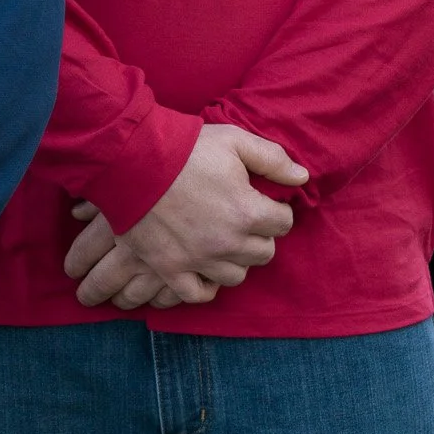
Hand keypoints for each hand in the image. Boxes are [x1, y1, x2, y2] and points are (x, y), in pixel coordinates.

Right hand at [66, 124, 307, 307]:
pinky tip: (204, 268)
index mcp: (248, 211)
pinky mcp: (170, 268)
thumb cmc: (185, 147)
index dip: (275, 209)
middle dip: (258, 235)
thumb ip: (272, 159)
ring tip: (222, 240)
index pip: (283, 222)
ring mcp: (199, 259)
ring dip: (235, 259)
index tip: (260, 200)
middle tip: (241, 217)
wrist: (131, 159)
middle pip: (263, 252)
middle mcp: (229, 243)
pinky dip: (205, 285)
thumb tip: (302, 177)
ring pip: (236, 275)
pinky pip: (199, 293)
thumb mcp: (233, 140)